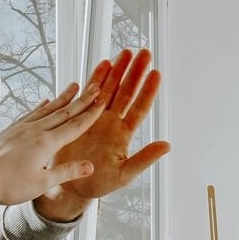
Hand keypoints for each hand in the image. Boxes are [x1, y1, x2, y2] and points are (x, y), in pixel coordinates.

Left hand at [0, 75, 105, 204]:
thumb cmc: (7, 184)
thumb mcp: (41, 183)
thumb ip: (66, 171)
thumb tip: (89, 166)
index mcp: (46, 143)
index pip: (74, 126)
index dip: (90, 114)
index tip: (102, 102)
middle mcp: (35, 130)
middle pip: (64, 112)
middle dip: (82, 100)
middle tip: (95, 86)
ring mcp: (22, 128)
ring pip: (48, 109)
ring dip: (63, 98)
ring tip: (74, 86)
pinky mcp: (11, 130)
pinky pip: (30, 113)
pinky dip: (41, 106)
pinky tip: (45, 102)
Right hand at [35, 48, 170, 221]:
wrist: (72, 186)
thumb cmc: (99, 184)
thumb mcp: (124, 174)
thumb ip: (144, 159)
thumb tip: (166, 145)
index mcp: (123, 135)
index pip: (140, 108)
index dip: (148, 91)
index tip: (156, 74)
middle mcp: (112, 123)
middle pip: (126, 92)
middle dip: (135, 73)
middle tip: (144, 54)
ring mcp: (96, 118)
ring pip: (110, 89)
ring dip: (118, 71)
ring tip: (125, 53)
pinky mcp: (80, 118)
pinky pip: (89, 95)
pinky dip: (95, 79)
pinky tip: (103, 64)